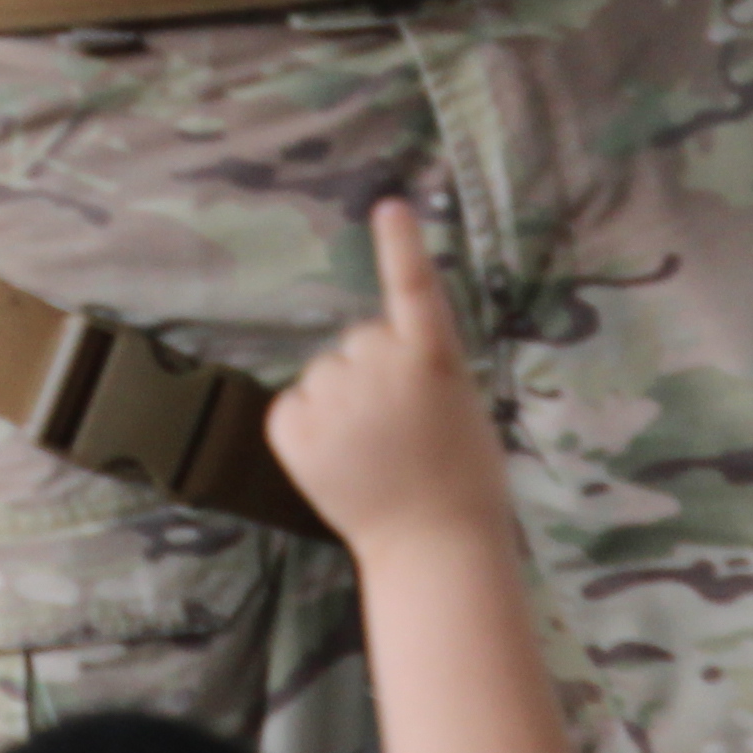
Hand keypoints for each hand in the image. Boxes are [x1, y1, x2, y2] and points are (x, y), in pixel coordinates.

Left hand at [265, 201, 510, 562]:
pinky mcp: (294, 431)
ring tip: (376, 452)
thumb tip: (371, 349)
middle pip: (361, 340)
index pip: (413, 286)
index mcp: (432, 358)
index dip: (401, 245)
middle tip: (404, 428)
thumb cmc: (459, 476)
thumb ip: (417, 364)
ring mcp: (334, 400)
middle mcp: (380, 369)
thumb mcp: (457, 402)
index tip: (388, 206)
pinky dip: (307, 428)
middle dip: (375, 372)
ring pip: (326, 375)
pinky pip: (292, 407)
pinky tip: (338, 460)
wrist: (434, 546)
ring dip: (342, 403)